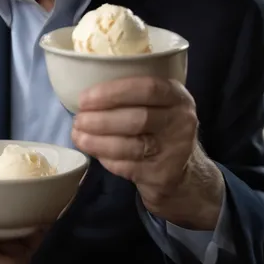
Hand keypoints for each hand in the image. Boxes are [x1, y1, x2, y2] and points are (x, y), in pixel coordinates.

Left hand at [72, 77, 223, 228]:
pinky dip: (106, 158)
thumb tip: (86, 95)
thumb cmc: (160, 130)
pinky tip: (94, 152)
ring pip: (129, 145)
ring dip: (97, 141)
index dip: (113, 92)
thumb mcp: (158, 106)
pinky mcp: (163, 175)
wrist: (185, 174)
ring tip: (78, 136)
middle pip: (137, 119)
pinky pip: (127, 166)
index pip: (147, 88)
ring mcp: (174, 151)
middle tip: (78, 119)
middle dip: (100, 119)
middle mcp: (181, 122)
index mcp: (177, 96)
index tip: (85, 98)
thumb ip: (132, 96)